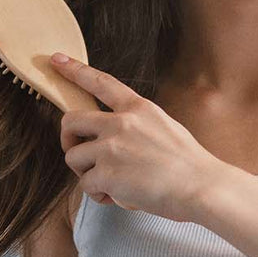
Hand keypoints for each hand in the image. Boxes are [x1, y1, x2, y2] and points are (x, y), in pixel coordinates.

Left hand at [49, 54, 228, 221]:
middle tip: (79, 153)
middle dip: (68, 138)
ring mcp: (111, 147)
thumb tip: (116, 139)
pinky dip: (99, 195)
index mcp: (139, 108)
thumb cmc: (189, 164)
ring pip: (73, 157)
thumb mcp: (165, 127)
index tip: (56, 60)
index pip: (100, 83)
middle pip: (71, 119)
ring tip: (110, 184)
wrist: (201, 187)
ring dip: (86, 173)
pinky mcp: (106, 174)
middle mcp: (121, 123)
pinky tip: (119, 196)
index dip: (75, 70)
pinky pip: (85, 185)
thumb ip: (137, 125)